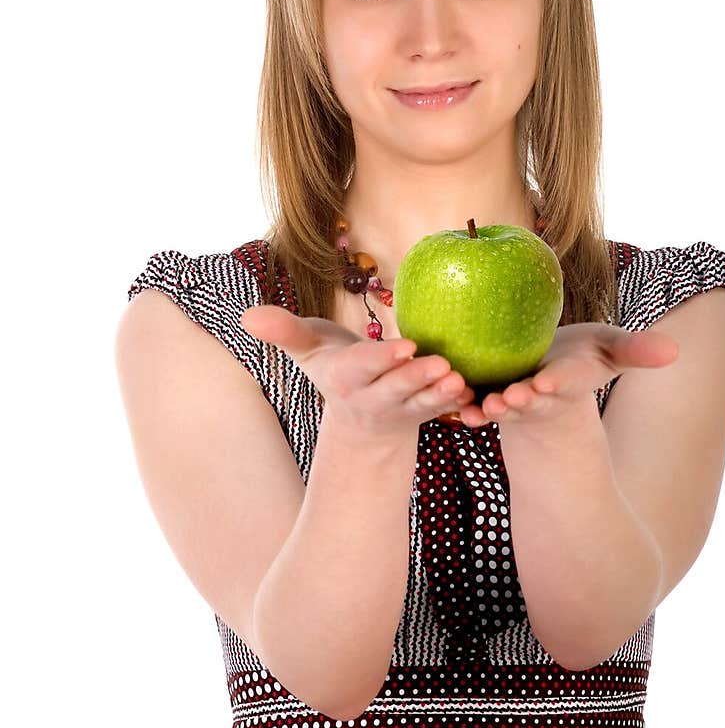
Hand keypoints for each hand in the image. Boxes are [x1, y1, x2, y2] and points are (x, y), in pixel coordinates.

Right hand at [238, 306, 475, 440]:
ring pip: (421, 403)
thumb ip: (284, 331)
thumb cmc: (333, 363)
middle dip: (416, 378)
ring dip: (440, 394)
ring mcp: (399, 408)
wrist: (357, 411)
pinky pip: (440, 411)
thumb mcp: (307, 346)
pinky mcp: (423, 413)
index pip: (363, 368)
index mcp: (344, 377)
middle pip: (395, 388)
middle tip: (441, 364)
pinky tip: (473, 392)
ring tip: (459, 380)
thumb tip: (247, 315)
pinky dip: (456, 405)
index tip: (405, 346)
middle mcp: (371, 397)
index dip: (382, 360)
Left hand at [454, 322, 679, 434]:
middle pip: (531, 399)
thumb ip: (636, 350)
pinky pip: (473, 406)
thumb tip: (675, 351)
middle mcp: (540, 394)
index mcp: (568, 379)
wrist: (544, 375)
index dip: (556, 383)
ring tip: (480, 407)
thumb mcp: (608, 349)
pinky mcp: (488, 400)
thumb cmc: (579, 356)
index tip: (546, 383)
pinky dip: (465, 408)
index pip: (565, 381)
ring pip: (501, 407)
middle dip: (522, 401)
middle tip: (509, 398)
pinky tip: (454, 408)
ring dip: (490, 409)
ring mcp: (513, 401)